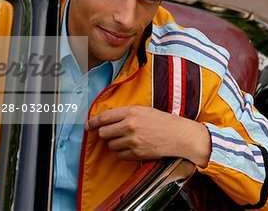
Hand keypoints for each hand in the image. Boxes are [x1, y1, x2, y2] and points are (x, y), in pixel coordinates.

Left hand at [87, 105, 210, 166]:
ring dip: (116, 144)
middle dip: (106, 134)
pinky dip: (124, 153)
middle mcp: (130, 126)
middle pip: (104, 133)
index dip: (93, 122)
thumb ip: (124, 114)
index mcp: (131, 112)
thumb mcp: (143, 110)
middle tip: (114, 133)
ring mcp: (133, 141)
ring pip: (111, 145)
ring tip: (129, 139)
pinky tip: (134, 147)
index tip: (88, 126)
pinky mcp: (137, 153)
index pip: (103, 117)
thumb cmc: (162, 121)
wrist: (179, 136)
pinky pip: (120, 155)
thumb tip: (105, 120)